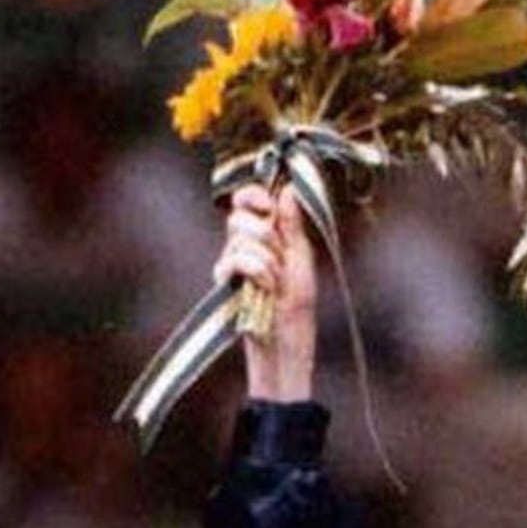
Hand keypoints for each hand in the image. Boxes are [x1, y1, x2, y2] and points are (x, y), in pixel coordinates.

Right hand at [222, 185, 321, 402]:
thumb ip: (292, 224)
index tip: (268, 208)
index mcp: (267, 233)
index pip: (248, 198)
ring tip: (275, 282)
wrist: (286, 339)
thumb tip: (287, 188)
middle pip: (239, 216)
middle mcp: (246, 243)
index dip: (253, 196)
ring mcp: (233, 262)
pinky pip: (232, 260)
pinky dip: (254, 272)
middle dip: (265, 236)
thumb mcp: (301, 258)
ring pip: (238, 238)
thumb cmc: (298, 304)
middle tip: (280, 259)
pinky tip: (263, 289)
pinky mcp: (225, 281)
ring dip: (265, 260)